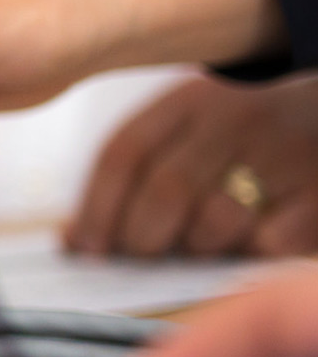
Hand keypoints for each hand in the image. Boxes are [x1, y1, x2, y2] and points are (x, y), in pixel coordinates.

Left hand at [68, 76, 317, 256]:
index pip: (124, 153)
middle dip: (141, 238)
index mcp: (190, 99)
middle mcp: (235, 119)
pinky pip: (267, 242)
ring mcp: (283, 153)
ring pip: (215, 220)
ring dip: (196, 247)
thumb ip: (132, 176)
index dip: (95, 208)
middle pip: (165, 191)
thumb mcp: (187, 130)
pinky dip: (248, 253)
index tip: (84, 247)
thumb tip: (72, 240)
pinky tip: (248, 244)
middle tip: (141, 256)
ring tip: (199, 246)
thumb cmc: (242, 138)